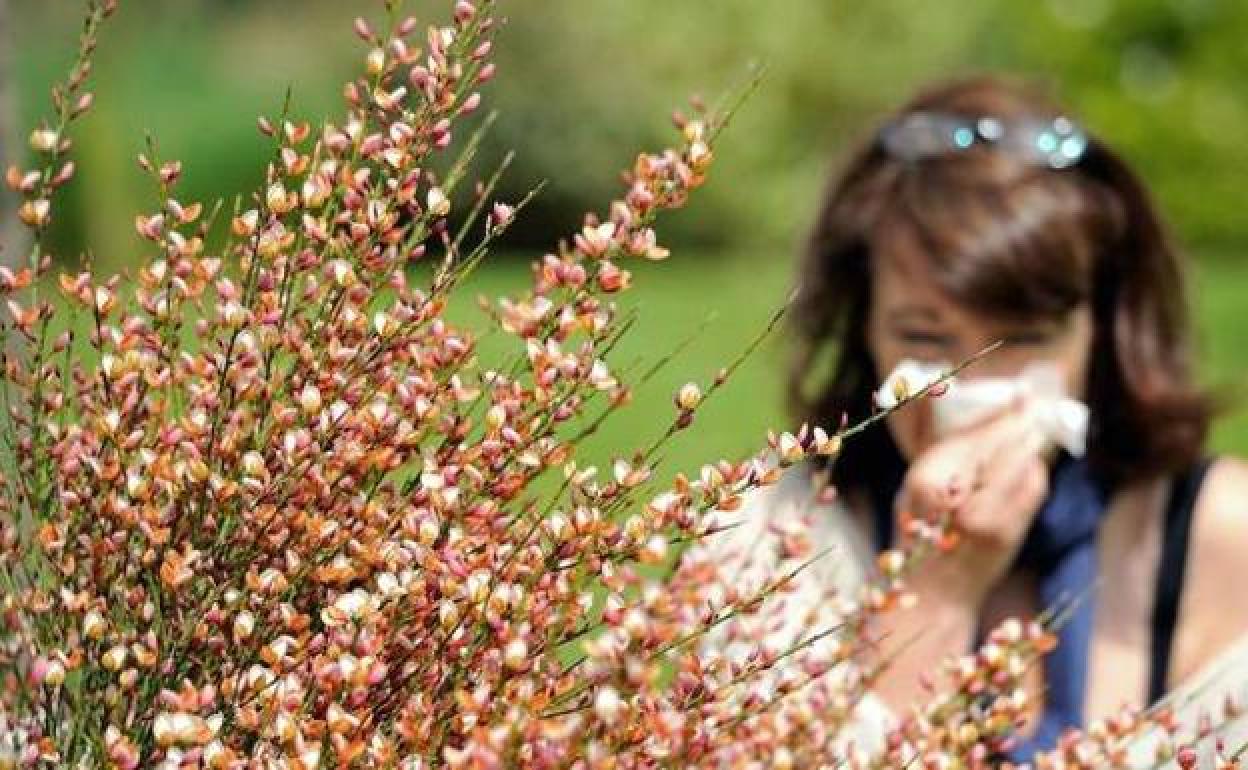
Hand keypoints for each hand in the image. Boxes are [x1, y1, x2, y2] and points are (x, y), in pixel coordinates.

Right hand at [895, 396, 1049, 608]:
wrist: (933, 591)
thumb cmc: (919, 535)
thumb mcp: (915, 485)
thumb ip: (938, 444)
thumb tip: (946, 399)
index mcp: (926, 480)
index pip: (975, 436)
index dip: (1002, 414)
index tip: (1022, 395)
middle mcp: (956, 496)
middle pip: (1003, 444)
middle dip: (1021, 424)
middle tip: (1034, 404)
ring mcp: (987, 517)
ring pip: (1023, 463)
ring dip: (1030, 446)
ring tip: (1032, 433)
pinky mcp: (1008, 531)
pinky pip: (1032, 488)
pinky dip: (1034, 472)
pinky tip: (1030, 465)